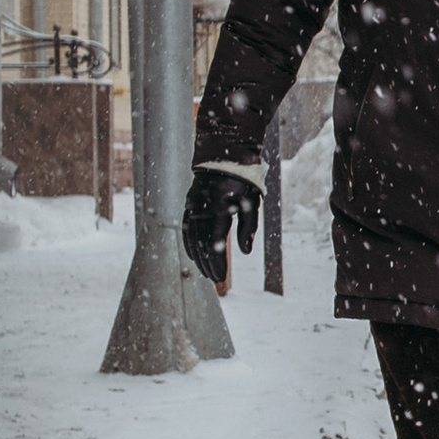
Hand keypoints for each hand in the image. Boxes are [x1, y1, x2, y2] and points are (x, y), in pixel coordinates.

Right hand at [183, 166, 261, 284]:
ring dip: (198, 258)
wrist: (225, 158)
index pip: (215, 243)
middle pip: (201, 245)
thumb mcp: (252, 203)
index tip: (221, 277)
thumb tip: (245, 252)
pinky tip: (194, 256)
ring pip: (192, 239)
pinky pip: (186, 229)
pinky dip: (190, 245)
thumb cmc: (243, 182)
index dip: (217, 262)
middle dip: (207, 264)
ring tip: (206, 272)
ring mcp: (193, 207)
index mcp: (220, 209)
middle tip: (215, 280)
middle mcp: (203, 210)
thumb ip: (248, 229)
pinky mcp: (189, 205)